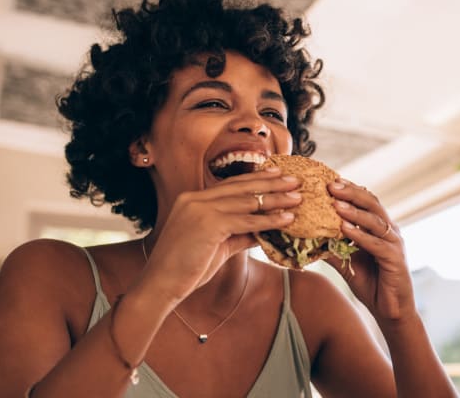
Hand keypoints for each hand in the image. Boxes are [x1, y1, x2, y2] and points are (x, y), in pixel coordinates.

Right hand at [134, 170, 301, 303]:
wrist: (161, 285)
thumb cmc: (187, 268)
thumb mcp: (217, 245)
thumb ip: (239, 234)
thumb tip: (263, 231)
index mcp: (192, 199)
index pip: (230, 185)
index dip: (256, 179)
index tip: (277, 174)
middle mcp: (195, 199)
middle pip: (241, 187)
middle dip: (271, 182)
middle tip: (295, 180)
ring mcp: (200, 209)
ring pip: (247, 201)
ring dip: (276, 199)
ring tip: (298, 198)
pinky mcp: (208, 224)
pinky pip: (247, 220)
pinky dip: (269, 220)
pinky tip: (287, 219)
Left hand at [326, 179, 414, 320]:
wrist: (390, 310)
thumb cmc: (371, 283)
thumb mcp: (346, 262)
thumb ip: (332, 248)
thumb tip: (307, 237)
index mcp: (379, 227)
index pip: (365, 201)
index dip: (349, 189)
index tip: (328, 180)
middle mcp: (389, 231)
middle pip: (372, 203)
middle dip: (351, 193)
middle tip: (331, 184)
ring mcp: (394, 243)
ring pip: (375, 221)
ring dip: (354, 211)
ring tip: (336, 203)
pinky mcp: (395, 259)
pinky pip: (376, 243)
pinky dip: (360, 235)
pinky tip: (344, 229)